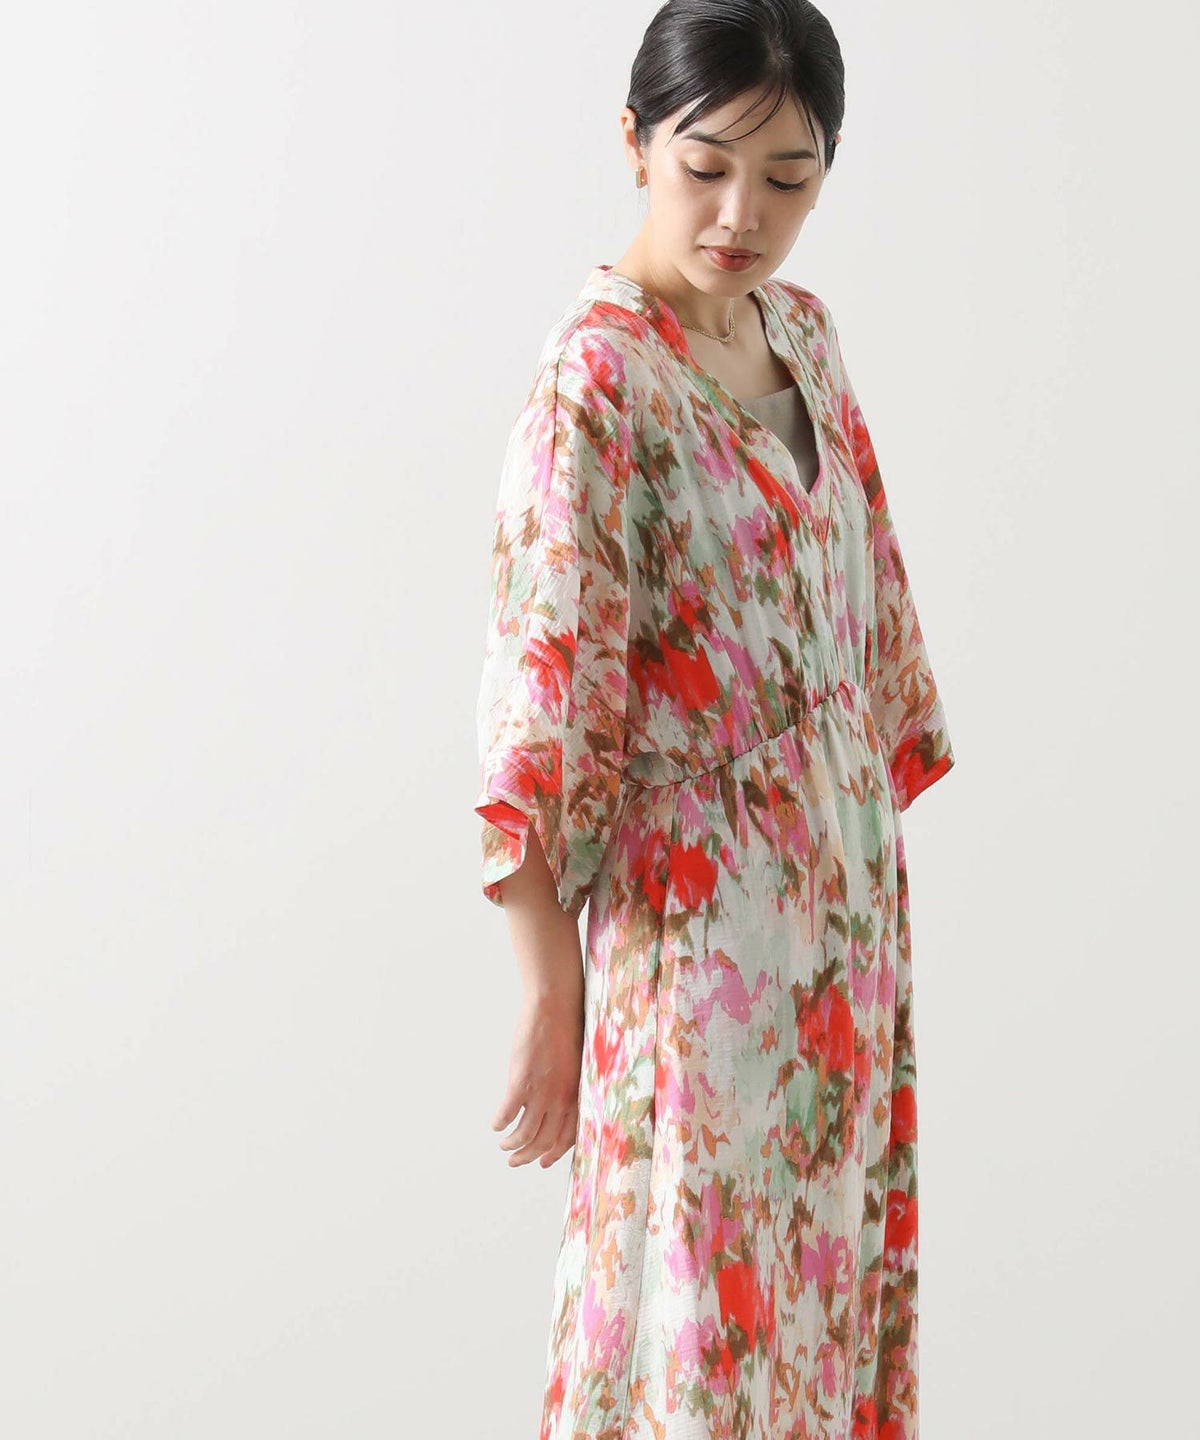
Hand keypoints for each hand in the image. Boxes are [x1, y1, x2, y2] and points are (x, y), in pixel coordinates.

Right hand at [492, 982, 583, 1169]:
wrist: (555, 1005)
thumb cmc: (566, 1029)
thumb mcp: (576, 1065)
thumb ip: (569, 1086)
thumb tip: (558, 1103)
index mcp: (577, 1094)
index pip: (567, 1137)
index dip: (553, 1154)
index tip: (542, 1162)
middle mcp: (562, 1098)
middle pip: (544, 1142)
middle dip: (528, 1156)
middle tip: (514, 1160)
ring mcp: (542, 1091)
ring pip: (525, 1133)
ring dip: (512, 1144)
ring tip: (504, 1145)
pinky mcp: (521, 1081)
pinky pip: (508, 1113)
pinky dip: (500, 1123)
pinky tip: (496, 1124)